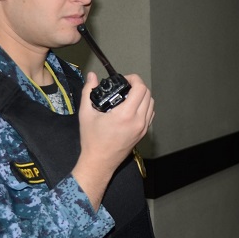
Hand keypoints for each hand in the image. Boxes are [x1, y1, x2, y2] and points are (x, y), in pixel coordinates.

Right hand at [74, 72, 154, 208]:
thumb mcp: (86, 114)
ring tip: (129, 96)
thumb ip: (88, 91)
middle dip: (138, 86)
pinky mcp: (143, 133)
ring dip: (143, 96)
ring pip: (151, 104)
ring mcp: (143, 128)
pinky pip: (150, 114)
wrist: (99, 161)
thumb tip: (91, 76)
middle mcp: (138, 120)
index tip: (124, 79)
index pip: (140, 89)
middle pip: (148, 94)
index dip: (134, 79)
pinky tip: (133, 107)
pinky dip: (145, 106)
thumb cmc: (92, 139)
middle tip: (125, 86)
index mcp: (125, 114)